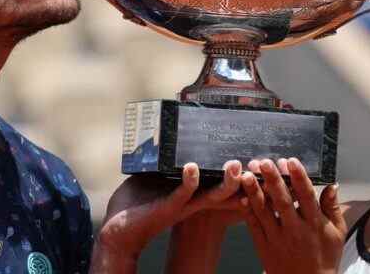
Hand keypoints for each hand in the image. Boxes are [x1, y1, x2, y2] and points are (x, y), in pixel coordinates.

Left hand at [92, 161, 242, 271]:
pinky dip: (188, 181)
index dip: (236, 178)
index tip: (251, 165)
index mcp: (191, 194)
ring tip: (233, 165)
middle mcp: (191, 201)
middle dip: (240, 179)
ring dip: (225, 182)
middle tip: (251, 165)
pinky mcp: (166, 207)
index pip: (219, 184)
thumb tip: (165, 139)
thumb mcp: (152, 178)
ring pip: (211, 195)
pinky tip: (192, 168)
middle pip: (224, 191)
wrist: (117, 231)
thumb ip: (162, 162)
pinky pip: (182, 194)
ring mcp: (181, 205)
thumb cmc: (136, 205)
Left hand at [241, 158, 345, 273]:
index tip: (290, 160)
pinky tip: (241, 196)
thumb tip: (332, 184)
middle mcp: (295, 230)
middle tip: (263, 162)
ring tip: (246, 174)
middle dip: (273, 180)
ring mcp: (278, 239)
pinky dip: (247, 211)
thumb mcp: (337, 233)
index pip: (306, 196)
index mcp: (314, 224)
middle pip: (282, 201)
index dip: (298, 177)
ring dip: (254, 192)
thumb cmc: (325, 258)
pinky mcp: (264, 247)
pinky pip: (254, 226)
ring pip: (264, 212)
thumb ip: (333, 208)